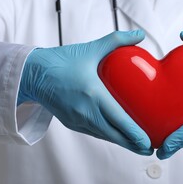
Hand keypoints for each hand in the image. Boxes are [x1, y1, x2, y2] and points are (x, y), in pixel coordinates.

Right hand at [18, 30, 152, 155]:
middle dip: (133, 145)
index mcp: (93, 94)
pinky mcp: (71, 123)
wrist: (33, 73)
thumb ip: (117, 40)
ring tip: (137, 146)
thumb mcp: (92, 48)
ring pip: (104, 136)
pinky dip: (108, 136)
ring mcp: (77, 120)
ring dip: (121, 142)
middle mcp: (85, 111)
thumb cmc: (63, 61)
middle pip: (114, 135)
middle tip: (149, 149)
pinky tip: (117, 136)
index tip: (148, 143)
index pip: (118, 120)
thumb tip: (140, 34)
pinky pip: (94, 133)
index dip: (134, 134)